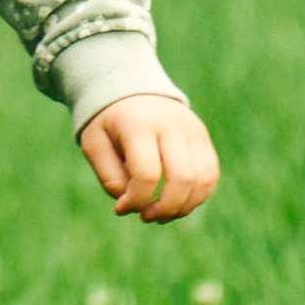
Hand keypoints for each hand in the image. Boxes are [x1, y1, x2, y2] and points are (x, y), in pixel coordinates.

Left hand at [77, 92, 219, 222]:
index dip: (135, 201)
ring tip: (161, 213)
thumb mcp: (94, 144)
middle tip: (145, 216)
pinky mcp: (202, 136)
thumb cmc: (109, 124)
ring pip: (203, 179)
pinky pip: (211, 174)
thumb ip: (108, 176)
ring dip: (183, 207)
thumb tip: (131, 203)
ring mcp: (191, 129)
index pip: (147, 174)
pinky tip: (175, 202)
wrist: (130, 88)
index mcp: (138, 124)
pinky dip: (197, 196)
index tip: (120, 208)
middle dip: (165, 209)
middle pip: (182, 178)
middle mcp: (171, 124)